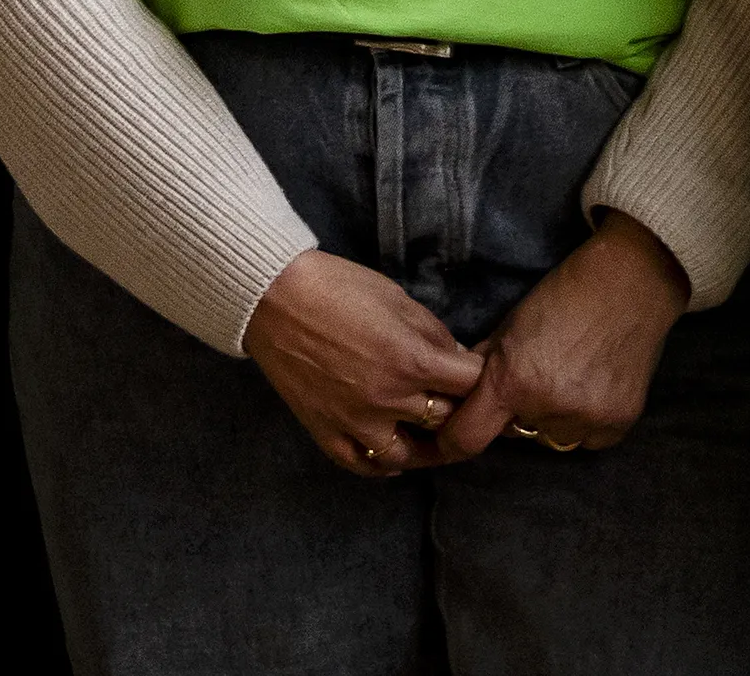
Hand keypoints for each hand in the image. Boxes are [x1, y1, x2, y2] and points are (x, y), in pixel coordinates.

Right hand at [241, 249, 485, 477]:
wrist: (270, 293)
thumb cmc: (336, 285)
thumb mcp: (396, 297)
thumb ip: (432, 332)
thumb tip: (457, 358)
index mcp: (414, 361)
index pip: (473, 385)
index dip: (480, 377)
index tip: (476, 374)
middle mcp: (391, 398)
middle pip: (446, 420)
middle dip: (455, 407)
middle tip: (454, 400)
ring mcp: (357, 421)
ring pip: (409, 454)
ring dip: (424, 446)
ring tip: (428, 437)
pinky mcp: (326, 430)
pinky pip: (362, 464)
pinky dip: (381, 464)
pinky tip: (391, 456)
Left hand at [439, 214, 689, 459]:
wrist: (626, 288)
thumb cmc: (560, 297)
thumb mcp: (509, 326)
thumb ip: (484, 364)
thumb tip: (460, 390)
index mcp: (512, 381)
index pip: (468, 437)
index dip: (453, 442)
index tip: (449, 442)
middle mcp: (547, 408)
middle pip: (516, 432)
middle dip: (516, 414)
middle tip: (534, 379)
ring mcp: (587, 420)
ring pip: (553, 437)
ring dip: (552, 419)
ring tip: (567, 379)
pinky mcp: (619, 425)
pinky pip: (588, 439)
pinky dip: (585, 422)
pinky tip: (591, 387)